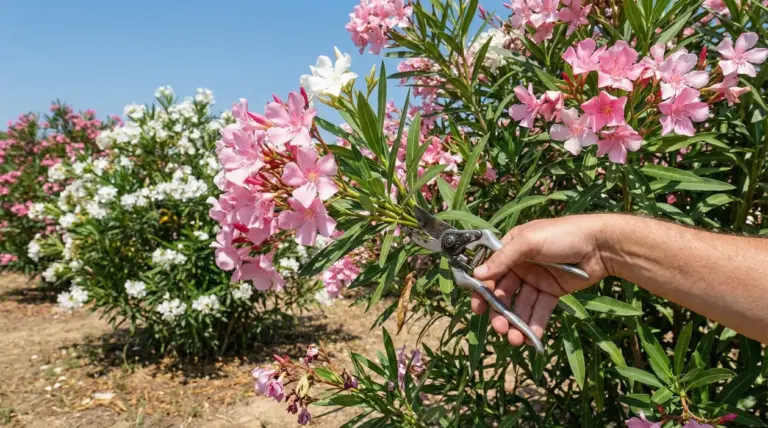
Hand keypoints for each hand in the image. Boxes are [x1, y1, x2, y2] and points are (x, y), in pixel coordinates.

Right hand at [471, 214, 611, 346]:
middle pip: (504, 293)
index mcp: (512, 249)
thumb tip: (477, 275)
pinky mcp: (553, 291)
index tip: (478, 308)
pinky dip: (535, 324)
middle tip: (500, 328)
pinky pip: (540, 310)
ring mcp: (537, 280)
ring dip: (517, 323)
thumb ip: (503, 258)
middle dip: (500, 312)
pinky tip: (532, 338)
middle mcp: (521, 265)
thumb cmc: (563, 234)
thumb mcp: (529, 241)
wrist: (600, 245)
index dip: (482, 291)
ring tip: (516, 339)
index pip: (491, 272)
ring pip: (521, 305)